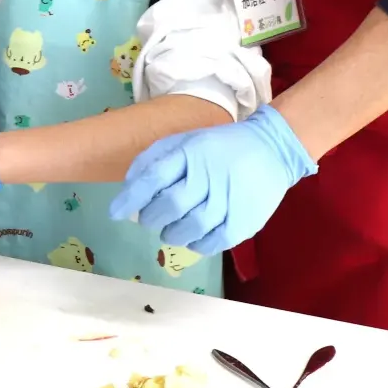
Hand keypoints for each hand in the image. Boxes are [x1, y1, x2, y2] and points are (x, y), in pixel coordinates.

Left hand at [109, 104, 316, 254]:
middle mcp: (209, 176)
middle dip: (151, 218)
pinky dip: (195, 245)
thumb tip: (128, 192)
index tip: (116, 214)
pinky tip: (192, 237)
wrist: (272, 149)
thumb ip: (152, 161)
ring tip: (171, 229)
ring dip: (171, 234)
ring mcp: (229, 200)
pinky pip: (212, 243)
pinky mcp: (244, 221)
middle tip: (150, 219)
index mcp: (190, 153)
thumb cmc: (218, 148)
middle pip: (170, 206)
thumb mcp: (183, 141)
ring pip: (189, 228)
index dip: (130, 199)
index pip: (153, 178)